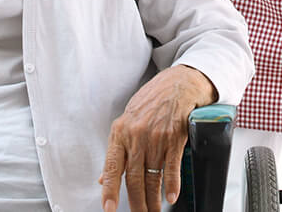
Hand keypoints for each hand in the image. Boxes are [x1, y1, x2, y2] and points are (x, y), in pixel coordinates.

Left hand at [99, 65, 216, 211]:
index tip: (108, 208)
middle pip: (134, 177)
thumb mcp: (127, 121)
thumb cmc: (152, 101)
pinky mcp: (175, 137)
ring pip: (152, 176)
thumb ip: (117, 151)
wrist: (178, 83)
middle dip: (136, 202)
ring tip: (154, 211)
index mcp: (120, 132)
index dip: (110, 190)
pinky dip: (172, 185)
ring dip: (153, 199)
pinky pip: (172, 167)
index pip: (112, 167)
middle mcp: (136, 135)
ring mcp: (156, 136)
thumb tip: (103, 178)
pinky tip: (171, 196)